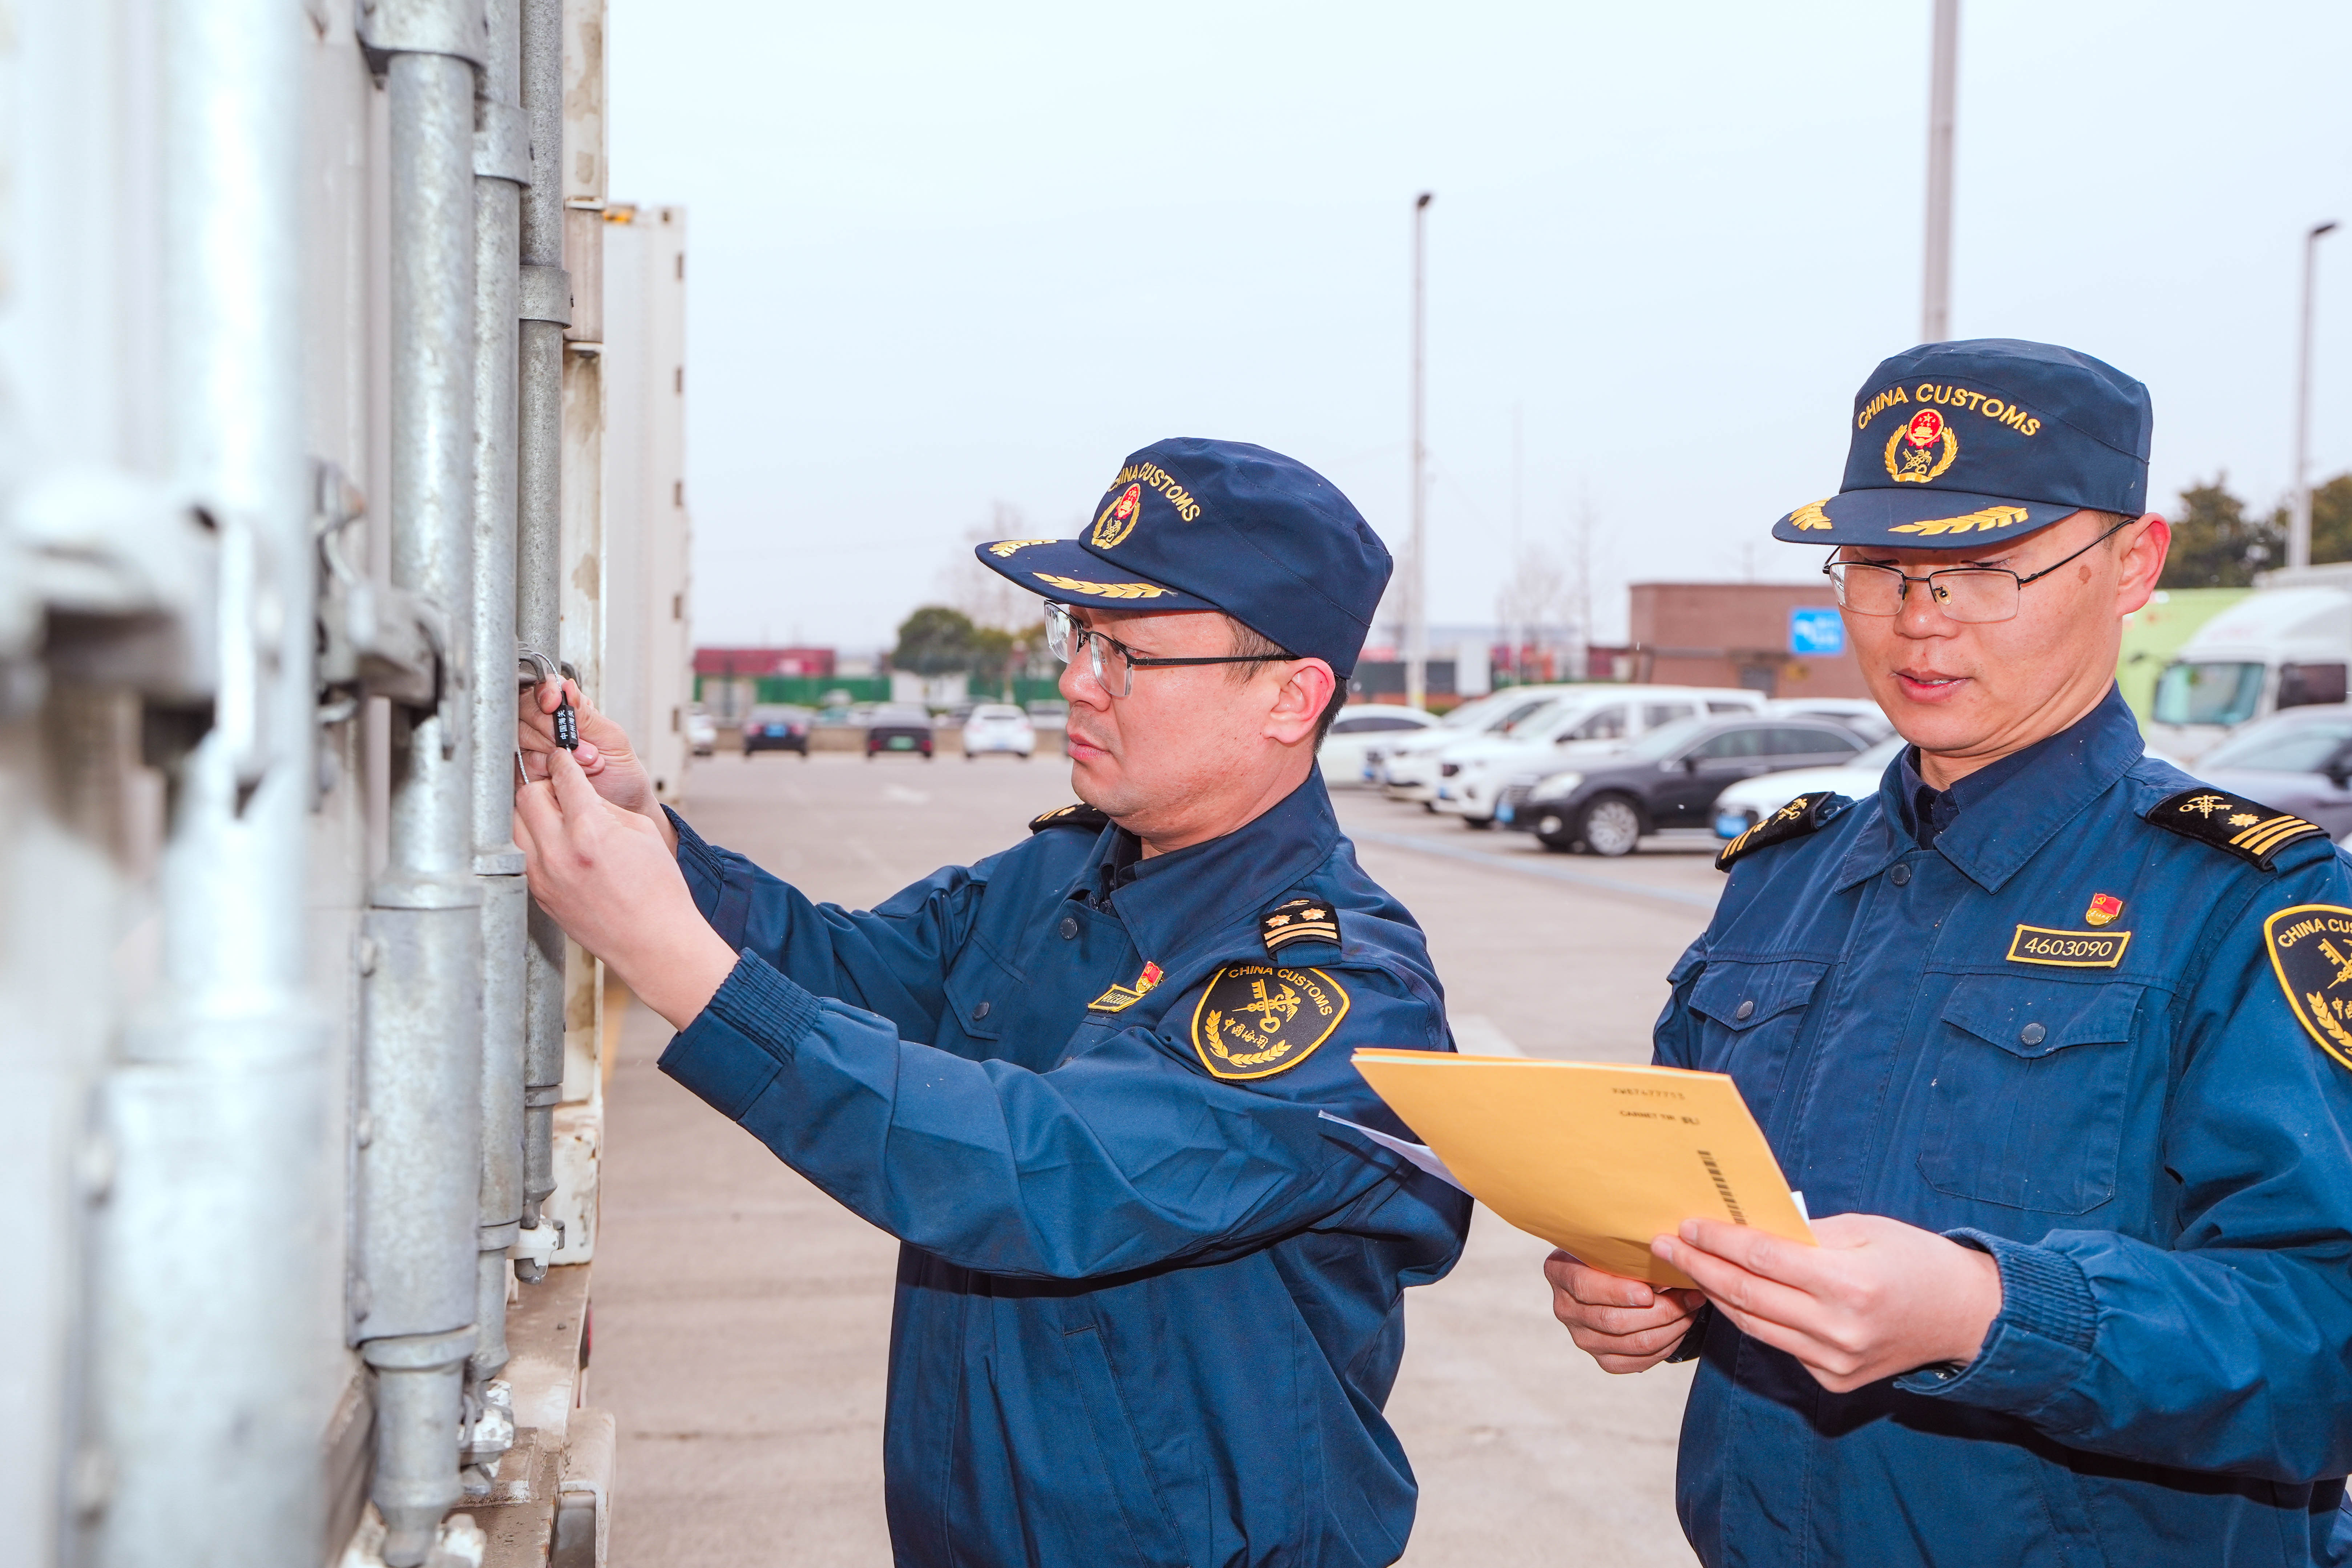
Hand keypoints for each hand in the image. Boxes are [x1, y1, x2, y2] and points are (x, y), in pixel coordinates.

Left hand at [515, 743, 737, 1029]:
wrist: (654, 942)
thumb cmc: (657, 893)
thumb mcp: (642, 832)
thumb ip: (604, 807)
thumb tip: (580, 793)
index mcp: (590, 830)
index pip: (562, 777)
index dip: (564, 761)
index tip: (564, 758)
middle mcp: (559, 852)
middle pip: (527, 795)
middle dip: (543, 784)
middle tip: (559, 787)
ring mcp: (543, 876)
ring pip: (515, 824)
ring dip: (531, 812)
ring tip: (553, 815)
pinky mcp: (538, 895)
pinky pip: (522, 854)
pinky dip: (532, 841)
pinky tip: (553, 844)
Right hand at [519, 676, 667, 837]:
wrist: (622, 807)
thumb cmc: (621, 772)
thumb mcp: (612, 738)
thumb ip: (586, 714)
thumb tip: (567, 687)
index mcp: (568, 712)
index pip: (543, 690)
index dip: (544, 693)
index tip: (553, 704)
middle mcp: (546, 728)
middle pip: (526, 711)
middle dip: (553, 729)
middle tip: (585, 747)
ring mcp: (534, 750)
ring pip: (522, 738)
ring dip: (556, 753)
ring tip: (587, 764)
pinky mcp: (526, 774)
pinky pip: (521, 764)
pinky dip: (545, 770)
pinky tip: (565, 777)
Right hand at [1544, 1250, 1707, 1373]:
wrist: (1608, 1278)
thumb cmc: (1613, 1254)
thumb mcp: (1612, 1244)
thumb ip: (1630, 1252)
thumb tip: (1668, 1259)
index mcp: (1559, 1273)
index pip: (1585, 1287)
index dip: (1617, 1292)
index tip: (1648, 1293)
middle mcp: (1565, 1309)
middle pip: (1613, 1320)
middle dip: (1660, 1311)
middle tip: (1689, 1296)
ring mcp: (1583, 1338)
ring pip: (1631, 1343)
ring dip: (1669, 1327)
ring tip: (1691, 1309)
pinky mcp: (1604, 1359)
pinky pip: (1639, 1361)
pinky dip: (1666, 1346)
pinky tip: (1680, 1328)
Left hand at [1651, 1213, 2002, 1393]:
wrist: (1965, 1316)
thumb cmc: (1914, 1260)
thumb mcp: (1863, 1229)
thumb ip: (1803, 1234)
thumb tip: (1743, 1228)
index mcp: (1849, 1285)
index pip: (1762, 1259)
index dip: (1718, 1241)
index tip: (1686, 1225)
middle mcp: (1839, 1330)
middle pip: (1747, 1295)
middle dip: (1699, 1267)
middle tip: (1665, 1245)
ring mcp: (1834, 1362)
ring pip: (1754, 1325)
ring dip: (1714, 1294)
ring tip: (1686, 1267)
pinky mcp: (1833, 1381)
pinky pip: (1778, 1344)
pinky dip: (1752, 1318)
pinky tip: (1730, 1295)